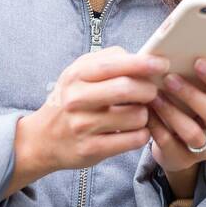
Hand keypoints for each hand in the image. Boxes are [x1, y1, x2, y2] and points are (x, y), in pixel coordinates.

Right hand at [28, 45, 169, 172]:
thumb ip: (109, 59)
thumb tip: (142, 56)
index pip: (114, 64)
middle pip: (127, 89)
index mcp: (77, 75)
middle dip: (148, 89)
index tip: (162, 64)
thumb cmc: (71, 99)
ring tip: (138, 112)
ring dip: (146, 113)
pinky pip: (133, 139)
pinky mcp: (91, 150)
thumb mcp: (80, 72)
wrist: (43, 139)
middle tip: (151, 91)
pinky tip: (134, 129)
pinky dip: (142, 133)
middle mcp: (77, 100)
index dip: (143, 63)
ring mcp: (83, 126)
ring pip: (136, 116)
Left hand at [148, 57, 205, 173]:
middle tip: (169, 77)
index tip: (198, 61)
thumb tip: (193, 47)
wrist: (178, 148)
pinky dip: (158, 128)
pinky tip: (147, 114)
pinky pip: (171, 145)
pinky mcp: (184, 161)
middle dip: (191, 93)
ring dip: (172, 112)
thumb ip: (201, 78)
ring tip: (155, 96)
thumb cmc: (188, 110)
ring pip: (193, 132)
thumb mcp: (200, 94)